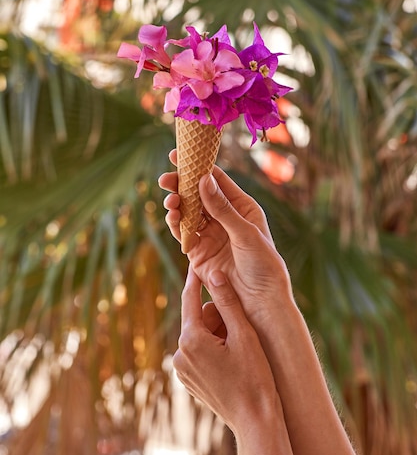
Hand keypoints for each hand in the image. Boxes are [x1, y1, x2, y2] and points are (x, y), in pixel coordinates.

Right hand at [159, 150, 293, 321]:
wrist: (260, 300)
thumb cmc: (263, 263)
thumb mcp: (245, 232)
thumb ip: (222, 208)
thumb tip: (204, 179)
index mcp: (241, 206)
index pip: (217, 180)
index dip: (199, 165)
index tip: (180, 154)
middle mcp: (224, 217)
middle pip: (197, 194)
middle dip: (180, 185)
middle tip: (166, 179)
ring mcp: (210, 234)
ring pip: (188, 212)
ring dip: (176, 204)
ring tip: (170, 202)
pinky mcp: (198, 251)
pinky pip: (183, 232)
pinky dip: (175, 223)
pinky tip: (171, 216)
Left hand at [173, 266, 280, 435]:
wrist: (255, 421)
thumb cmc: (255, 377)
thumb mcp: (244, 334)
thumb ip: (227, 301)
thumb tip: (213, 273)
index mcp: (191, 339)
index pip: (190, 298)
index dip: (195, 279)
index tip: (197, 263)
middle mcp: (180, 354)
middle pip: (199, 319)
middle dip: (218, 318)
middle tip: (242, 330)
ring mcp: (182, 370)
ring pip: (199, 336)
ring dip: (218, 335)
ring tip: (240, 350)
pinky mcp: (188, 381)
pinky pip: (199, 354)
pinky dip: (214, 350)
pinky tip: (233, 362)